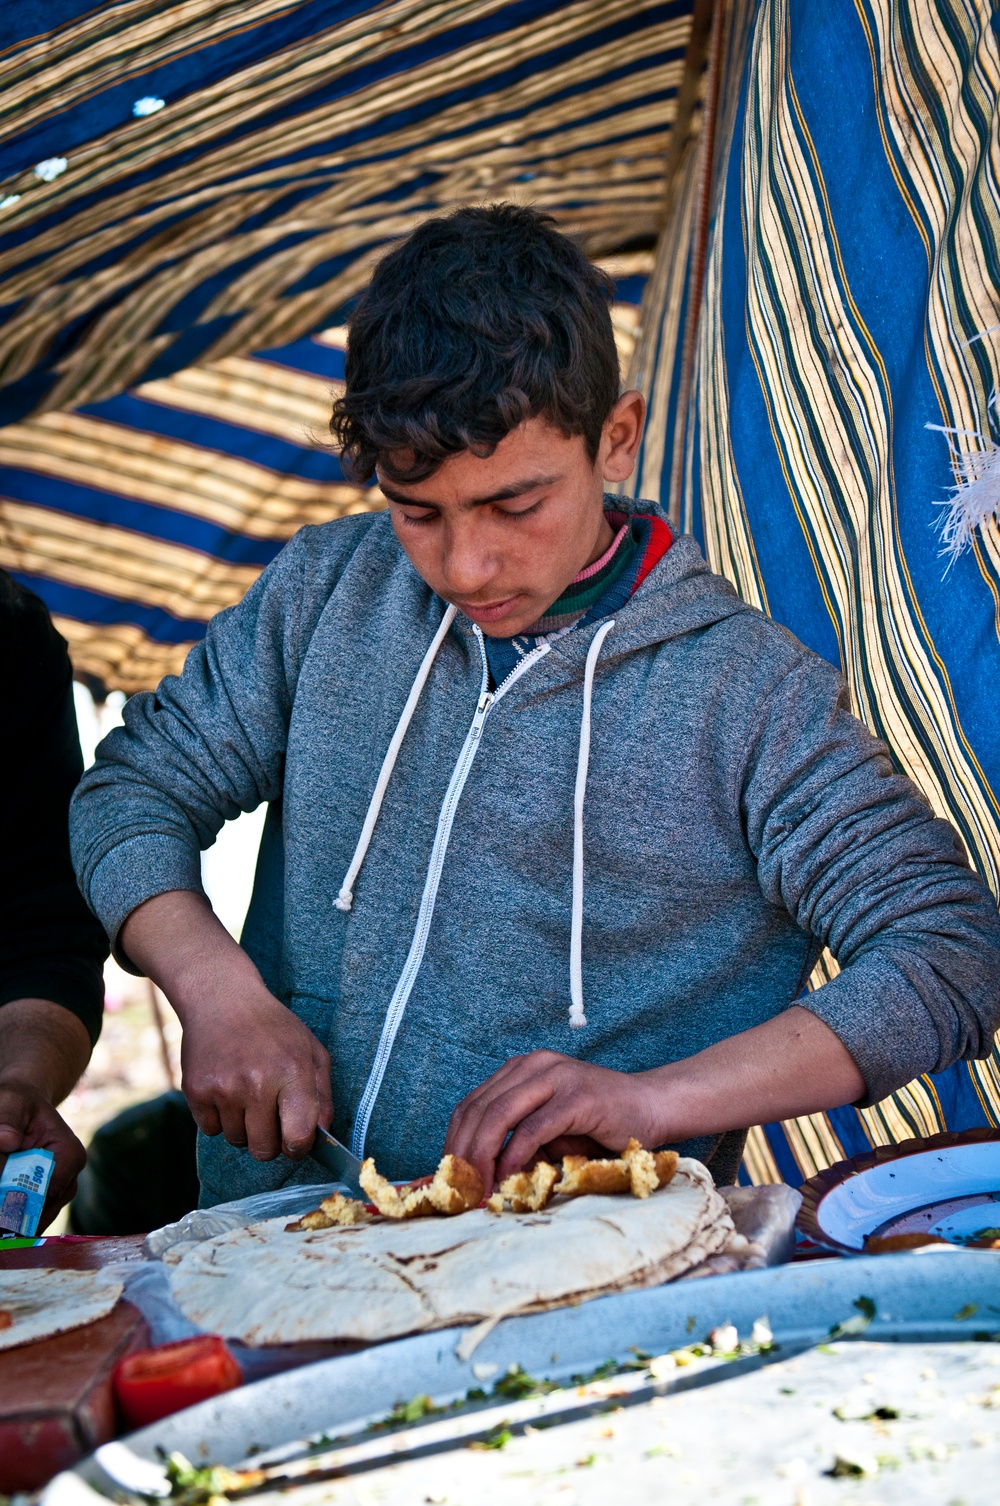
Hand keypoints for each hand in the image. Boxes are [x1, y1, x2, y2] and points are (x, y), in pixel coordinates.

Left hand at [0, 1081, 85, 1229]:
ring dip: (8, 1215)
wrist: (21, 1110)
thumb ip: (7, 1121)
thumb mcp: (11, 1103)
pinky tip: (1, 1208)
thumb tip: (6, 1141)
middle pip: (36, 1213)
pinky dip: (8, 1212)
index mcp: (70, 1155)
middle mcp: (68, 1181)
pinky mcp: (39, 1203)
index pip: (46, 1192)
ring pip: (28, 1221)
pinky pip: (22, 1217)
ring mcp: (55, 1195)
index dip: (16, 1201)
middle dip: (10, 1211)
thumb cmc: (18, 1103)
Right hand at [120, 891, 332, 1162]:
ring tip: (245, 1092)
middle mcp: (257, 1083)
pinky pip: (210, 1130)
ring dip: (243, 1126)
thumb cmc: (274, 1029)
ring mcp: (224, 1088)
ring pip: (236, 1141)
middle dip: (269, 1140)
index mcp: (293, 1073)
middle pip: (264, 1150)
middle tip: (269, 1114)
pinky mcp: (196, 1091)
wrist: (222, 999)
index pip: (298, 1138)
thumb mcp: (311, 1051)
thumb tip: (321, 1136)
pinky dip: (218, 1117)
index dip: (298, 1147)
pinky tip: (224, 1088)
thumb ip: (323, 1096)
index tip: (294, 1140)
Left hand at [444, 1050, 662, 1191]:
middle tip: (458, 1192)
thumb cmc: (598, 1126)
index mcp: (521, 1069)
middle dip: (462, 1154)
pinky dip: (514, 1156)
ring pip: (498, 1115)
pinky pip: (533, 1128)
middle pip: (478, 1110)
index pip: (471, 1105)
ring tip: (478, 1189)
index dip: (454, 1144)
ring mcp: (555, 1077)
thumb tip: (474, 1180)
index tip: (448, 1181)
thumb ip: (513, 1145)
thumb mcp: (546, 1133)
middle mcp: (533, 1065)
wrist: (651, 1108)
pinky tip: (507, 1178)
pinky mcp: (576, 1097)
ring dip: (482, 1158)